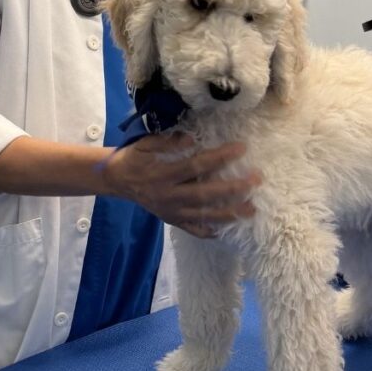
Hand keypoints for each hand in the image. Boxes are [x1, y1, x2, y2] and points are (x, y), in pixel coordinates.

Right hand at [101, 133, 257, 237]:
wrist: (116, 180)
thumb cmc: (134, 157)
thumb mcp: (145, 143)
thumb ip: (167, 141)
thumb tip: (191, 138)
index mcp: (164, 174)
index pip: (197, 165)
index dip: (220, 157)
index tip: (241, 149)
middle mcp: (169, 196)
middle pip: (206, 194)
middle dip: (233, 188)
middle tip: (255, 180)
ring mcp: (171, 211)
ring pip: (203, 216)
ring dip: (229, 213)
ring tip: (251, 210)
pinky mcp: (171, 220)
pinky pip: (192, 230)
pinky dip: (208, 232)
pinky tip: (226, 231)